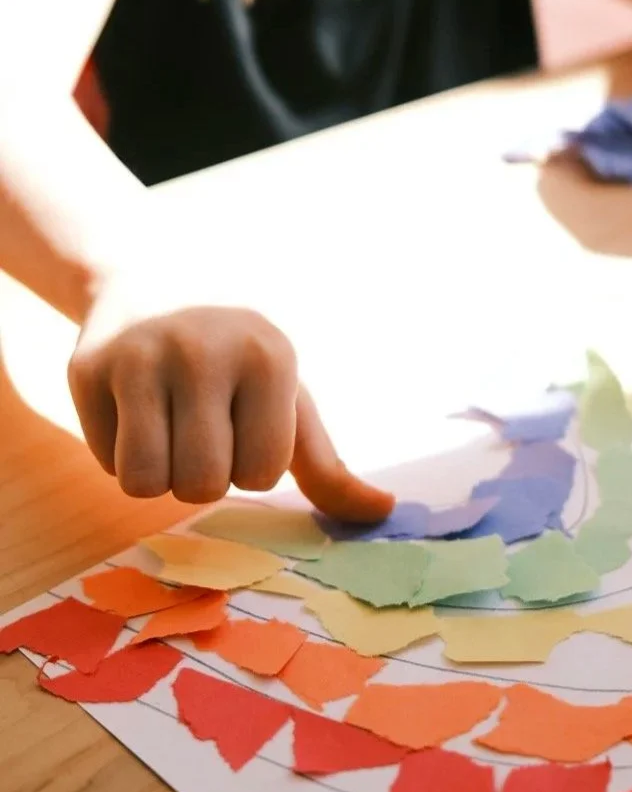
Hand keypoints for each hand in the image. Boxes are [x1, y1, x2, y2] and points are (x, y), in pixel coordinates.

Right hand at [67, 287, 394, 520]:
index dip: (252, 465)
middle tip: (205, 430)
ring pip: (145, 482)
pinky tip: (135, 410)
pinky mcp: (88, 368)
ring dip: (160, 474)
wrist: (157, 281)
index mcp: (269, 359)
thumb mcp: (290, 400)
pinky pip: (107, 462)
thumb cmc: (240, 360)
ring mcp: (141, 356)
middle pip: (202, 484)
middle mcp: (205, 352)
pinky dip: (122, 456)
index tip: (246, 424)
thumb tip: (383, 511)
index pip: (261, 473)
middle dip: (205, 477)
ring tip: (171, 428)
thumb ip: (329, 465)